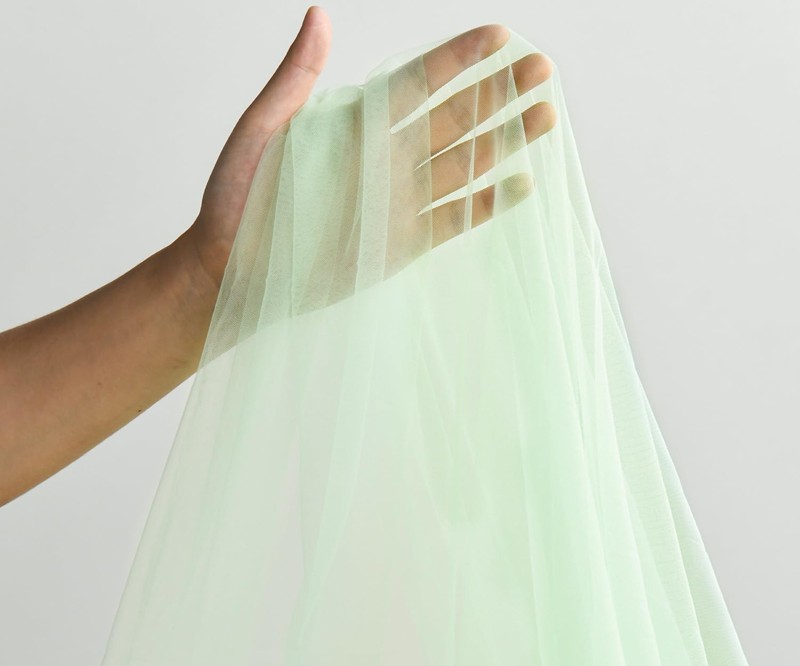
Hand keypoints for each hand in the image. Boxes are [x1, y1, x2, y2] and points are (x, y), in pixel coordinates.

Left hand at [186, 9, 556, 299]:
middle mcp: (387, 160)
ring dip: (507, 140)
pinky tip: (523, 183)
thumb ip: (294, 82)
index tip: (499, 35)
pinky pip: (456, 219)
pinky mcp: (405, 244)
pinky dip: (489, 204)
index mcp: (356, 126)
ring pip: (466, 164)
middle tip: (542, 69)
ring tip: (547, 115)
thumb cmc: (236, 201)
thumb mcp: (260, 133)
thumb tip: (318, 15)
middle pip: (455, 118)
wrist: (232, 272)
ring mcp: (401, 203)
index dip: (458, 59)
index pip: (417, 83)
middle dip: (499, 93)